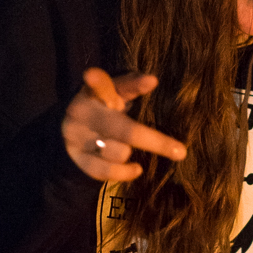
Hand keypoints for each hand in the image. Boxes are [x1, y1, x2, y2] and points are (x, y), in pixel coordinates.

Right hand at [61, 67, 186, 180]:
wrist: (71, 128)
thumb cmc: (104, 106)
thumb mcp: (114, 92)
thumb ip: (132, 85)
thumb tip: (152, 80)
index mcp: (93, 91)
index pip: (103, 86)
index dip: (106, 82)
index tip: (135, 80)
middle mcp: (81, 113)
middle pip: (123, 130)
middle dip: (154, 141)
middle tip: (180, 151)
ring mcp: (76, 137)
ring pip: (117, 152)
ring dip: (127, 152)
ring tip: (126, 147)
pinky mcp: (76, 158)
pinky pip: (106, 171)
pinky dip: (124, 172)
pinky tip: (137, 168)